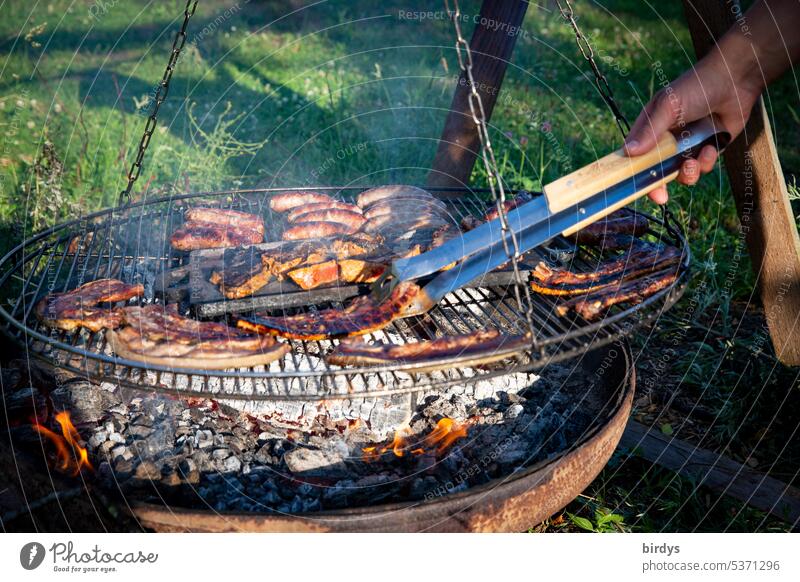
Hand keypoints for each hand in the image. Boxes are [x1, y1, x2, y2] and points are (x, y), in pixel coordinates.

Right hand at [624, 40, 762, 203]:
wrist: (735, 80)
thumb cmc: (696, 87)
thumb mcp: (668, 107)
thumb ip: (650, 131)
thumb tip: (628, 152)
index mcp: (650, 129)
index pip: (635, 156)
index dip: (634, 173)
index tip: (635, 188)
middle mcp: (666, 140)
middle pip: (657, 171)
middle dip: (660, 184)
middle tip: (662, 197)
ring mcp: (687, 146)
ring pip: (680, 173)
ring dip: (687, 173)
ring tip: (694, 161)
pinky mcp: (707, 149)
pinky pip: (702, 167)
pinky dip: (706, 162)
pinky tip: (711, 147)